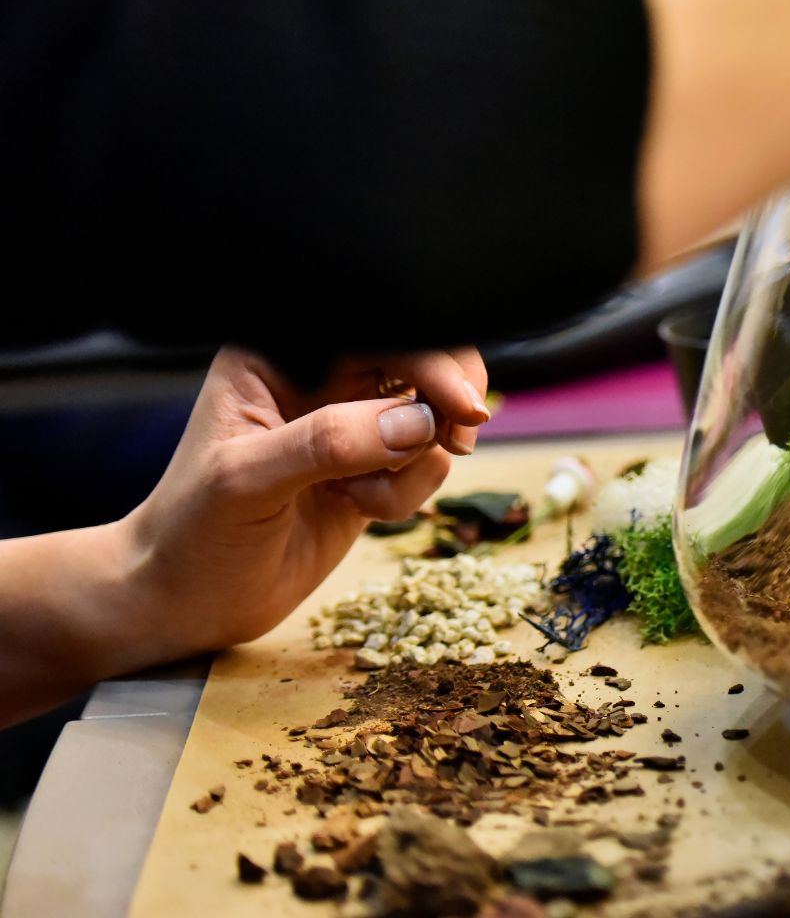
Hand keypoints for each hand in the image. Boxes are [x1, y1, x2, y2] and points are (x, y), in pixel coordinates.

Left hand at [119, 347, 491, 655]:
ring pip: (432, 415)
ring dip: (418, 460)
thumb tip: (416, 423)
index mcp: (279, 353)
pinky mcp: (373, 466)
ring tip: (364, 495)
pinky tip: (361, 507)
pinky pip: (426, 462)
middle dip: (445, 399)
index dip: (428, 357)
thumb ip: (327, 442)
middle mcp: (320, 378)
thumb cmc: (192, 532)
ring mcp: (351, 423)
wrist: (188, 601)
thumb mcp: (246, 480)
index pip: (375, 329)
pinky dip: (410, 490)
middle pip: (422, 357)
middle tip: (456, 440)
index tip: (459, 407)